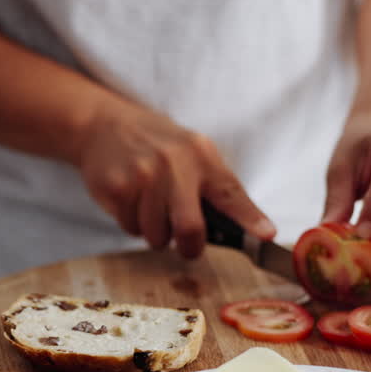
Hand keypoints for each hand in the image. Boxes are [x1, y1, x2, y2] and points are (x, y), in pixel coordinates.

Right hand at [74, 101, 276, 258]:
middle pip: (190, 227)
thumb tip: (247, 228)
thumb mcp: (191, 152)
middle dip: (191, 246)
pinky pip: (131, 228)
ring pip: (157, 235)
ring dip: (156, 233)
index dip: (250, 218)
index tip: (267, 235)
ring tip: (150, 208)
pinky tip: (131, 201)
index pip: (230, 192)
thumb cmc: (155, 145)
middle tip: (187, 246)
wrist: (103, 125)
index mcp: (199, 154)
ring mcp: (142, 175)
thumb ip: (214, 186)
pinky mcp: (117, 188)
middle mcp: (172, 163)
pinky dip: (133, 224)